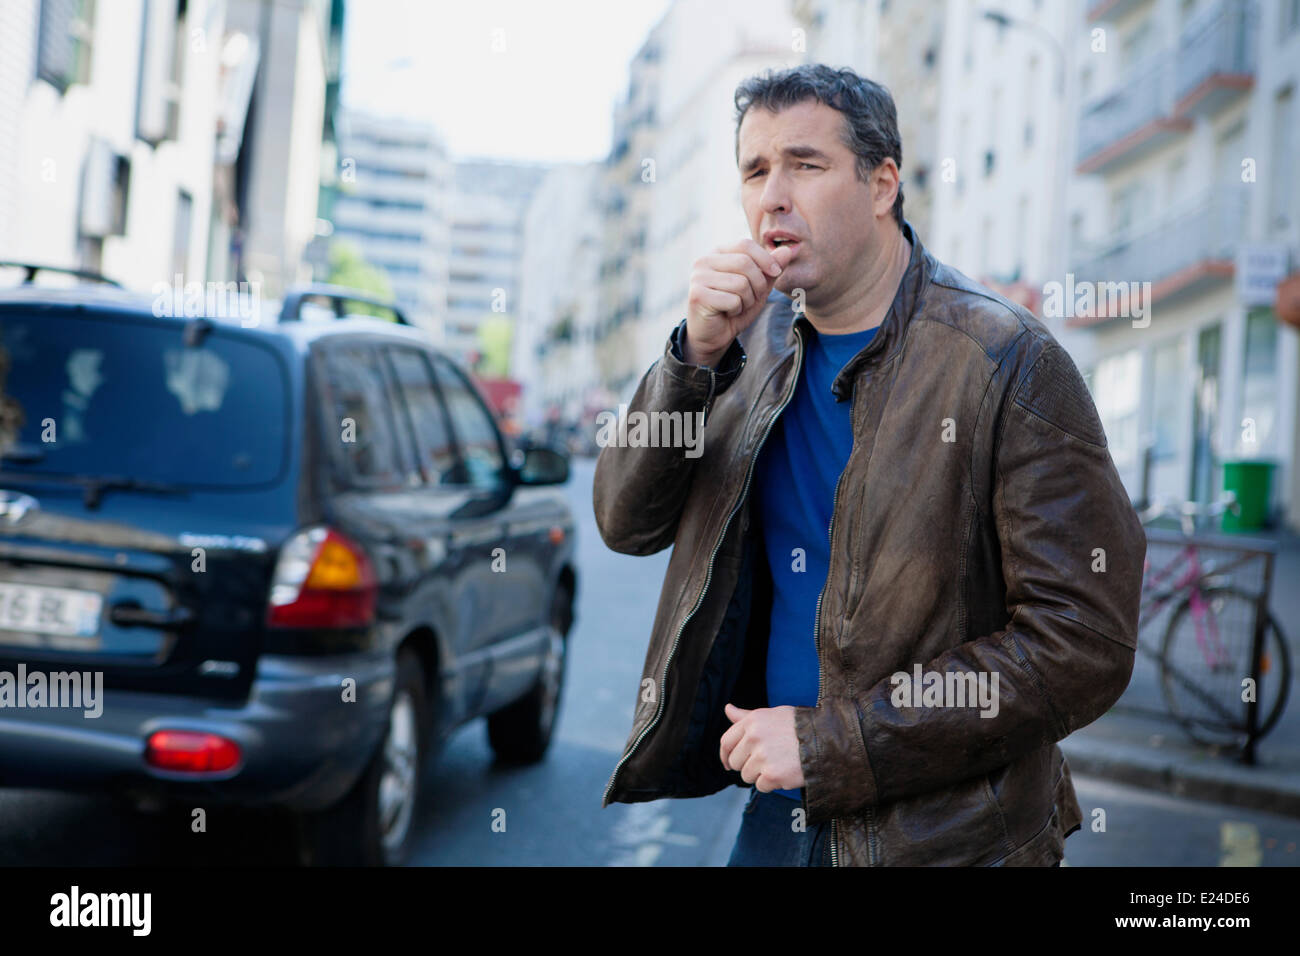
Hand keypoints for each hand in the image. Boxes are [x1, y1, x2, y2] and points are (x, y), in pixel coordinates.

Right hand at [684, 239, 795, 366]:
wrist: (714, 336)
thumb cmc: (734, 308)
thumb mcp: (758, 287)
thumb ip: (770, 269)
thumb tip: (788, 250)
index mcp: (717, 253)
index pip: (745, 244)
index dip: (765, 258)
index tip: (776, 272)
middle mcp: (704, 261)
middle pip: (745, 263)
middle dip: (758, 284)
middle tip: (752, 298)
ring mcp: (698, 277)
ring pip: (740, 283)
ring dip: (747, 300)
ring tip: (737, 306)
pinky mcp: (698, 295)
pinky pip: (732, 300)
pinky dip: (736, 310)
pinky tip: (727, 313)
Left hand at [719, 703, 804, 791]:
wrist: (827, 740)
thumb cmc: (800, 726)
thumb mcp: (773, 714)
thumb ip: (747, 716)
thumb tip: (727, 709)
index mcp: (752, 721)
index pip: (726, 742)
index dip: (725, 755)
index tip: (728, 763)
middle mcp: (754, 737)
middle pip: (735, 762)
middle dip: (747, 765)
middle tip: (766, 762)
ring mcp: (762, 757)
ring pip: (747, 776)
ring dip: (761, 775)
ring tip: (780, 764)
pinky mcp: (772, 775)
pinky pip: (761, 786)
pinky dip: (772, 784)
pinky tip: (785, 772)